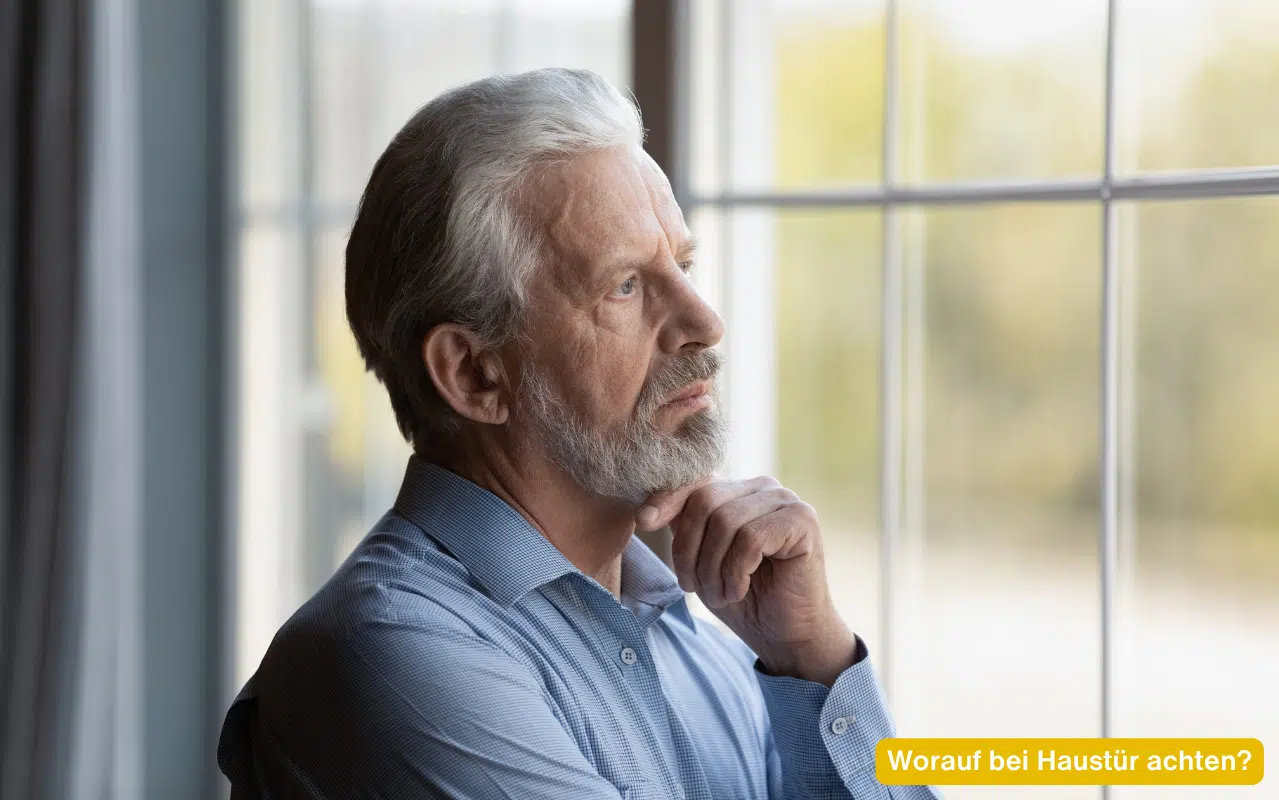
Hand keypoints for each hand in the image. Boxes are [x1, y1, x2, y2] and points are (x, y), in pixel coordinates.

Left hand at [636, 477, 857, 686]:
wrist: (786, 636)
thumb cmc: (744, 599)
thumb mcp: (701, 560)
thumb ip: (683, 527)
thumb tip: (647, 510)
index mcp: (739, 492)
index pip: (695, 481)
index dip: (667, 500)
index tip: (643, 522)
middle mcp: (764, 488)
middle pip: (705, 500)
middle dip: (690, 550)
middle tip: (693, 587)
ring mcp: (787, 501)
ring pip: (725, 521)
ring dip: (713, 568)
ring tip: (721, 595)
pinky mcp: (803, 521)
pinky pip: (750, 539)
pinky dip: (736, 572)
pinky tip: (741, 590)